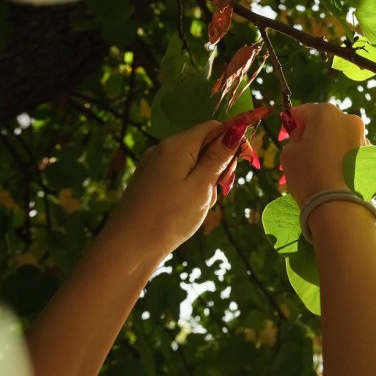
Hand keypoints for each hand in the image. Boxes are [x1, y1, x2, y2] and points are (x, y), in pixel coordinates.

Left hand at [97, 120, 242, 258]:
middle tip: (221, 191)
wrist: (127, 248)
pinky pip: (179, 175)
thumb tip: (236, 130)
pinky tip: (187, 210)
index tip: (248, 162)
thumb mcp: (202, 187)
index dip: (234, 140)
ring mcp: (153, 166)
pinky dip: (191, 188)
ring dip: (206, 180)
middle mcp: (163, 149)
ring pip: (193, 163)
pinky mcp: (149, 182)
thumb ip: (219, 158)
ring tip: (201, 206)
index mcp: (177, 145)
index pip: (214, 127)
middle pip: (203, 145)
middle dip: (219, 165)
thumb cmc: (169, 218)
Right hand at [280, 103, 366, 205]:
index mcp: (326, 112)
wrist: (338, 205)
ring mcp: (363, 136)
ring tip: (316, 168)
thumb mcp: (288, 153)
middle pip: (323, 122)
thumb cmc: (308, 174)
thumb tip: (304, 138)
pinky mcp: (370, 155)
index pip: (303, 112)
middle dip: (311, 135)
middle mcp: (348, 119)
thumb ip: (294, 139)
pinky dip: (340, 158)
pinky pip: (350, 151)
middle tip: (301, 155)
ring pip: (338, 137)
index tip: (285, 138)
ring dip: (327, 147)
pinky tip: (332, 174)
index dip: (291, 124)